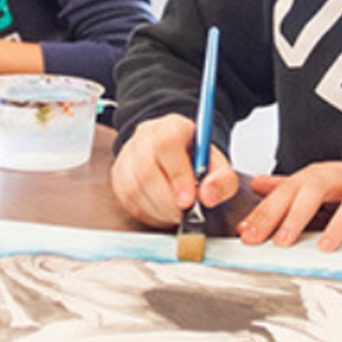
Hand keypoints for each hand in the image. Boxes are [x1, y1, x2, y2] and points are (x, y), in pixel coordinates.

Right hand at [111, 114, 237, 227]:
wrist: (178, 157)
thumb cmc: (197, 160)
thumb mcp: (219, 166)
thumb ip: (222, 180)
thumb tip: (208, 196)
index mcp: (172, 126)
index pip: (167, 144)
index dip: (178, 175)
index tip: (189, 201)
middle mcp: (145, 136)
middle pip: (147, 170)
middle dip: (168, 201)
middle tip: (184, 214)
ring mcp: (128, 154)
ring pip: (135, 187)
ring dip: (158, 209)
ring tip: (176, 214)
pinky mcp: (119, 175)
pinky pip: (127, 199)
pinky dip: (147, 212)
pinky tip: (162, 212)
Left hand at [237, 162, 341, 252]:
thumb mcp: (324, 190)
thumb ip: (291, 189)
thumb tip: (256, 185)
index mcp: (313, 176)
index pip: (280, 193)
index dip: (259, 212)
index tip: (242, 233)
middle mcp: (328, 173)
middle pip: (292, 189)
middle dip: (269, 213)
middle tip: (252, 238)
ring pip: (316, 190)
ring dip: (297, 216)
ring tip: (283, 242)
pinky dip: (338, 225)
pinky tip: (325, 244)